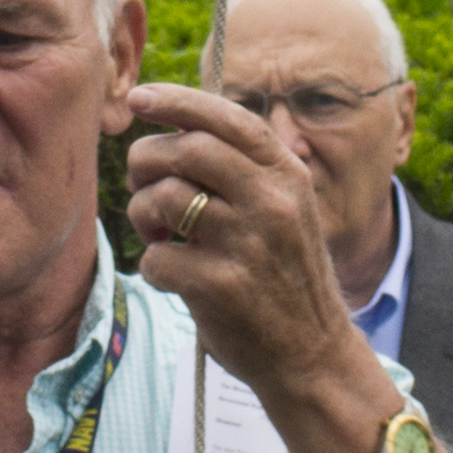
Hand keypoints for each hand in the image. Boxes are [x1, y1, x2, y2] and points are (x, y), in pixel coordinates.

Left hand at [119, 81, 375, 452]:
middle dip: (146, 162)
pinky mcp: (221, 286)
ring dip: (144, 215)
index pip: (225, 118)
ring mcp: (247, 243)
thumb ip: (242, 170)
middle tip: (142, 186)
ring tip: (159, 236)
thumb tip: (170, 129)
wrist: (312, 354)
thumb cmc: (283, 276)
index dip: (175, 102)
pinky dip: (153, 267)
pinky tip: (173, 277)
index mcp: (287, 175)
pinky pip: (156, 258)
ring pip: (163, 198)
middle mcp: (271, 201)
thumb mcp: (285, 210)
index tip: (139, 98)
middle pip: (184, 149)